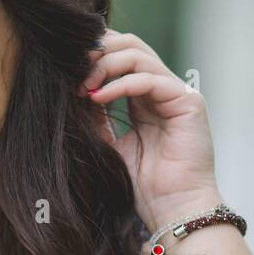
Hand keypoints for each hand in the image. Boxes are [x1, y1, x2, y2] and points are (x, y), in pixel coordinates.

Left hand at [79, 29, 222, 234]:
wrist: (171, 210)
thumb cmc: (143, 186)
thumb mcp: (108, 144)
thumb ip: (95, 117)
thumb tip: (72, 90)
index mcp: (144, 98)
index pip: (119, 56)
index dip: (93, 55)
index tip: (65, 70)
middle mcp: (162, 89)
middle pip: (129, 44)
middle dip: (97, 51)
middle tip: (72, 69)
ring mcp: (176, 93)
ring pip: (138, 54)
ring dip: (104, 65)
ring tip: (83, 86)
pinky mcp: (188, 101)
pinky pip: (149, 78)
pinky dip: (119, 83)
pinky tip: (97, 97)